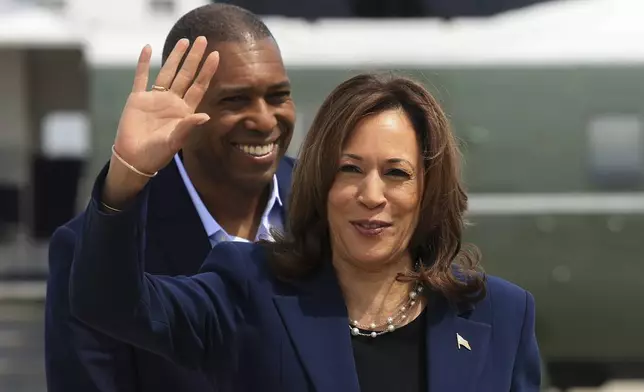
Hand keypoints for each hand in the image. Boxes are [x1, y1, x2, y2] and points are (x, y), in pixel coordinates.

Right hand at [102, 37, 219, 207]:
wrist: (135, 159)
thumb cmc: (157, 154)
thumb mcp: (175, 141)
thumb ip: (188, 126)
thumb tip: (206, 117)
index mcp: (184, 111)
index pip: (198, 86)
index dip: (207, 71)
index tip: (216, 56)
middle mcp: (172, 101)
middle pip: (186, 74)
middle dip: (194, 58)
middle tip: (203, 40)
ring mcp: (155, 99)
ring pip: (167, 72)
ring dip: (175, 57)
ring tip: (184, 41)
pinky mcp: (137, 99)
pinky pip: (141, 77)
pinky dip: (143, 63)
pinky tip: (147, 48)